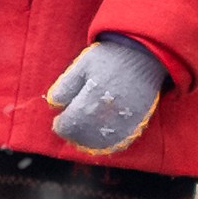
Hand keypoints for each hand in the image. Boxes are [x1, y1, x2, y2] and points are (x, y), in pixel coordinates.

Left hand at [46, 35, 165, 153]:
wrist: (144, 55)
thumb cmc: (109, 58)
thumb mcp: (82, 65)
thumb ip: (66, 86)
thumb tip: (53, 104)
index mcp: (89, 102)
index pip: (68, 126)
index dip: (60, 125)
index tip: (59, 119)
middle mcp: (105, 117)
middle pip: (82, 137)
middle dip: (72, 133)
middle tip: (69, 125)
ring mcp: (122, 123)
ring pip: (99, 143)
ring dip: (87, 140)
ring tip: (83, 130)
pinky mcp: (135, 124)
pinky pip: (118, 141)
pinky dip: (106, 142)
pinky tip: (101, 135)